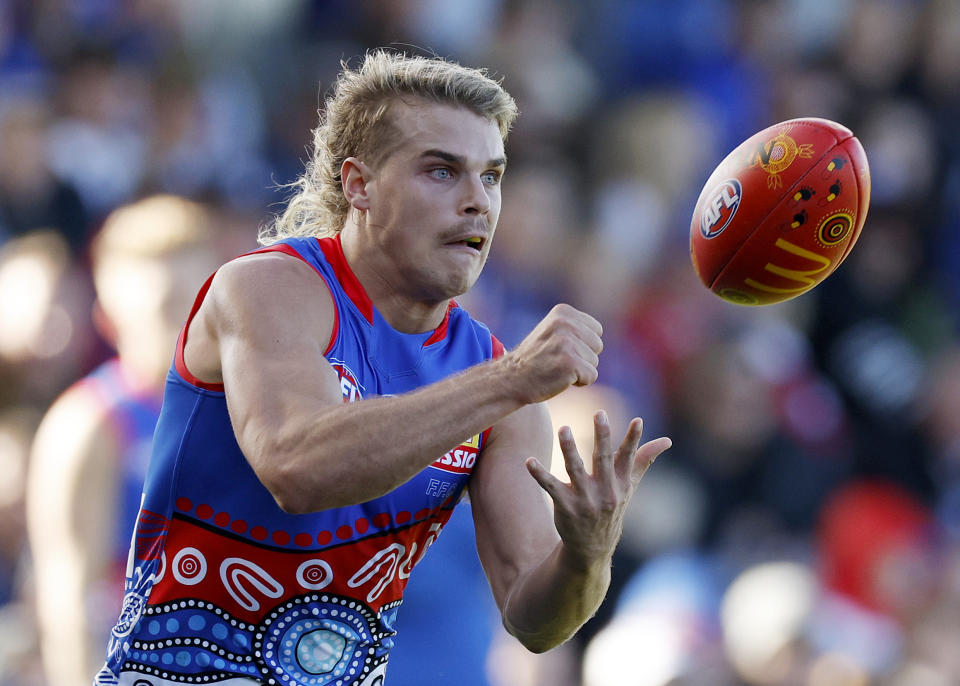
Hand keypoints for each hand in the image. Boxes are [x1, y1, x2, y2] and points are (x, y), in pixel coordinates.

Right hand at [502, 304, 603, 404]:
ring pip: (594, 361)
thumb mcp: (552, 331)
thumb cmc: (536, 358)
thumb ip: (574, 326)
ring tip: (556, 368)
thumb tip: (598, 329)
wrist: (512, 378)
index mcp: (563, 311)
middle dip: (583, 357)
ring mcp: (567, 342)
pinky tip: (559, 378)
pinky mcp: (570, 362)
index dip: (582, 344)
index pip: (596, 330)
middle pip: (597, 345)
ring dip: (579, 370)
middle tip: (557, 360)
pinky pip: (591, 376)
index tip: (560, 349)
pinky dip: (579, 382)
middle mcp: (566, 323)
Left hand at [525, 411, 671, 566]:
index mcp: (620, 483)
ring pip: (575, 469)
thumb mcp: (629, 486)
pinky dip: (539, 473)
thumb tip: (667, 440)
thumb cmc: (612, 508)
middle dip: (602, 436)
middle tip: (599, 413)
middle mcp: (605, 491)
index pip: (629, 457)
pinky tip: (529, 461)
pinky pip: (551, 486)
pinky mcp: (565, 506)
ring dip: (569, 449)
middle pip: (603, 459)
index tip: (638, 421)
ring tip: (563, 428)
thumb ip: (644, 460)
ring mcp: (584, 499)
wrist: (592, 548)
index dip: (633, 439)